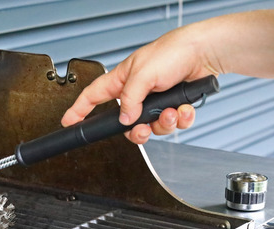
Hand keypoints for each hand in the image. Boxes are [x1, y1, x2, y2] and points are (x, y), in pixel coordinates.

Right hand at [60, 24, 218, 143]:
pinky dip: (181, 119)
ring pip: (152, 126)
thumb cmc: (172, 52)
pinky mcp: (173, 106)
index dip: (79, 110)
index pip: (93, 97)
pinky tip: (184, 108)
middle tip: (143, 129)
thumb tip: (124, 119)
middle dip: (138, 131)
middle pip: (127, 124)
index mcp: (122, 81)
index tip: (68, 122)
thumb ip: (129, 100)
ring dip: (164, 123)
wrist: (205, 52)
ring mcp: (155, 101)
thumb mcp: (142, 74)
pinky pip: (173, 123)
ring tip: (172, 111)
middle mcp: (137, 93)